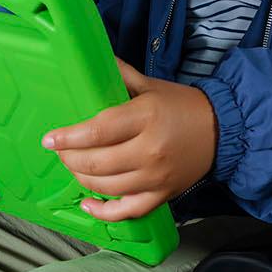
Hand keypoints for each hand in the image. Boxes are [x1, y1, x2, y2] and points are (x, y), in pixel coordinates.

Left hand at [43, 60, 216, 221]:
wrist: (222, 130)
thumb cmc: (182, 105)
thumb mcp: (151, 85)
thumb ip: (119, 75)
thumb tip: (91, 59)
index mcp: (145, 117)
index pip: (98, 131)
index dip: (69, 138)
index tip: (50, 139)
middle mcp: (150, 151)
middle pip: (97, 163)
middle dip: (70, 159)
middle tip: (61, 151)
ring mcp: (156, 177)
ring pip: (107, 187)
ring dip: (82, 179)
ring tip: (74, 167)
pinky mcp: (162, 195)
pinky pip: (128, 211)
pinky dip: (104, 213)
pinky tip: (87, 204)